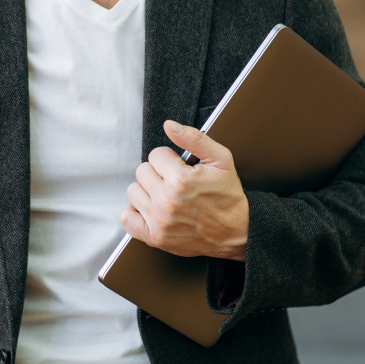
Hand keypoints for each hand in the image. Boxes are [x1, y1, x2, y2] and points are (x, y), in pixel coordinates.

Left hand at [120, 120, 248, 260]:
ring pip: (133, 191)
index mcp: (181, 180)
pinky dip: (135, 213)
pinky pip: (127, 218)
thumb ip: (194, 138)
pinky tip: (151, 209)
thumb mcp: (221, 160)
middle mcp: (167, 201)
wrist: (237, 234)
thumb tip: (169, 125)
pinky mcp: (155, 237)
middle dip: (158, 173)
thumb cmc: (228, 196)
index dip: (170, 159)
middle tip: (175, 183)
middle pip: (142, 171)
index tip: (182, 169)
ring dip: (147, 191)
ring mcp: (159, 221)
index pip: (155, 154)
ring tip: (166, 195)